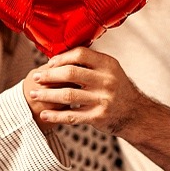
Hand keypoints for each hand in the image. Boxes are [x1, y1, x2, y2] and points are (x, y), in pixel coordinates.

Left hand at [29, 47, 148, 135]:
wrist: (135, 114)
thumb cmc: (117, 89)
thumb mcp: (110, 70)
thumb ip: (90, 63)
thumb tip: (59, 56)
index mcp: (108, 64)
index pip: (81, 54)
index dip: (62, 57)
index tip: (49, 63)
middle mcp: (107, 80)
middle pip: (71, 73)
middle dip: (49, 75)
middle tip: (35, 78)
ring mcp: (103, 99)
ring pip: (68, 95)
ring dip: (47, 95)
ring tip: (34, 94)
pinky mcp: (98, 117)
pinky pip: (72, 116)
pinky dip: (55, 116)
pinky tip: (44, 115)